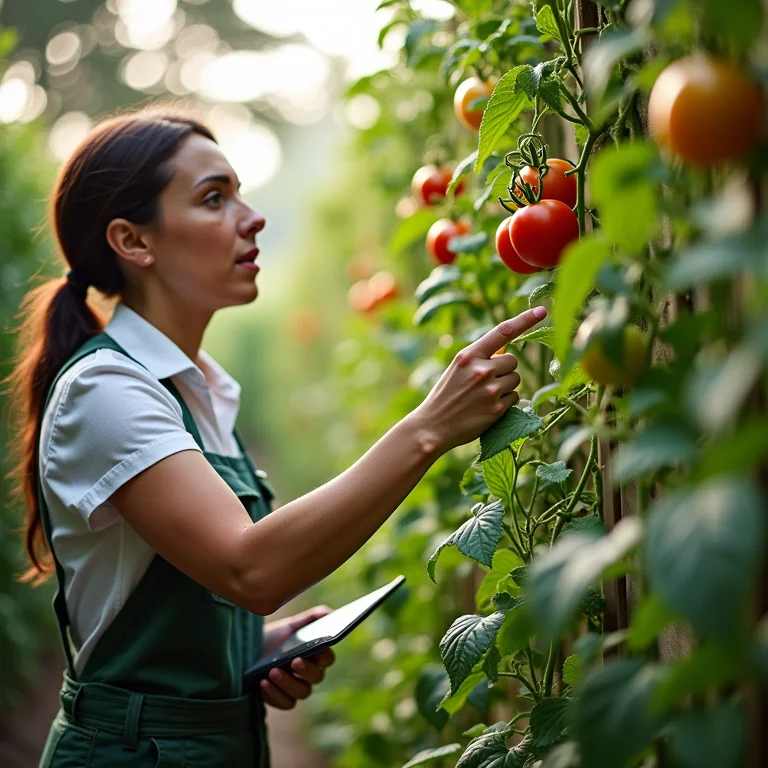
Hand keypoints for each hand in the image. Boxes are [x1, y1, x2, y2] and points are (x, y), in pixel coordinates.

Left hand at [259, 606, 335, 709]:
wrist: (247, 653)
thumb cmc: (272, 639)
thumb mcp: (289, 626)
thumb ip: (310, 619)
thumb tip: (329, 613)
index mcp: (314, 656)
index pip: (328, 659)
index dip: (324, 657)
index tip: (315, 650)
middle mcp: (308, 674)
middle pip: (317, 677)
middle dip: (307, 670)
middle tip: (294, 661)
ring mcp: (296, 688)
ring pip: (302, 692)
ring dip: (288, 683)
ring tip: (272, 671)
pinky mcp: (282, 699)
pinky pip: (286, 703)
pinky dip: (275, 694)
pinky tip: (263, 683)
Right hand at [412, 306, 546, 452]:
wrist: (432, 426)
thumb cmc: (446, 395)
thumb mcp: (457, 369)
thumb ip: (480, 358)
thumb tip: (508, 354)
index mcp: (469, 355)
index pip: (503, 332)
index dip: (525, 320)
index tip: (542, 311)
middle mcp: (481, 370)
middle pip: (513, 361)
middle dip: (505, 369)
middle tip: (487, 381)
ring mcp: (490, 390)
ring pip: (515, 379)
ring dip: (506, 386)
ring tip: (483, 396)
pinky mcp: (497, 409)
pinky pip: (515, 398)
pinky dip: (505, 403)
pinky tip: (487, 408)